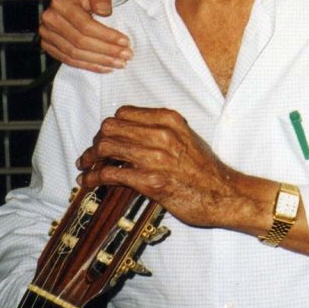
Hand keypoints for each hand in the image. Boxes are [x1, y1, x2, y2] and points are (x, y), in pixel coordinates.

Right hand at [38, 0, 131, 72]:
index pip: (85, 25)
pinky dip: (88, 66)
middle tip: (126, 55)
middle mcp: (50, 19)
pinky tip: (105, 67)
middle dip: (106, 51)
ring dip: (100, 61)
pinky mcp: (49, 46)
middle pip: (80, 42)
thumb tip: (104, 11)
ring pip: (75, 54)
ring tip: (119, 63)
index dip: (106, 36)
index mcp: (61, 3)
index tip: (125, 41)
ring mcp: (47, 34)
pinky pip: (69, 60)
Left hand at [77, 105, 260, 229]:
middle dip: (95, 141)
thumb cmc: (206, 169)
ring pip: (105, 147)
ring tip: (84, 167)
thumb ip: (161, 131)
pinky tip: (88, 182)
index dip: (109, 126)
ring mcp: (155, 157)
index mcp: (169, 119)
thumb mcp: (186, 137)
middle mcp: (161, 133)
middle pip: (110, 127)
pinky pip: (110, 173)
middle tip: (91, 154)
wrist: (224, 194)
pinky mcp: (150, 181)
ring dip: (89, 158)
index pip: (124, 113)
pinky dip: (93, 177)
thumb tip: (133, 135)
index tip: (104, 137)